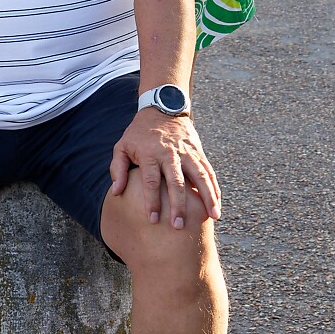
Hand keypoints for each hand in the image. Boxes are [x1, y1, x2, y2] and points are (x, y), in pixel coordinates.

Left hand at [109, 109, 220, 230]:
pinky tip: (218, 204)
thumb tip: (116, 192)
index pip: (151, 181)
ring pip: (200, 176)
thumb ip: (117, 168)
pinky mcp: (198, 152)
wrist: (162, 107)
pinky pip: (208, 171)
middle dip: (178, 205)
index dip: (152, 201)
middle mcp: (170, 154)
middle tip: (179, 226)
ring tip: (214, 217)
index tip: (153, 220)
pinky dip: (214, 187)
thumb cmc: (139, 133)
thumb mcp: (122, 146)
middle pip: (176, 182)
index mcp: (150, 154)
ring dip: (208, 197)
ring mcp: (187, 152)